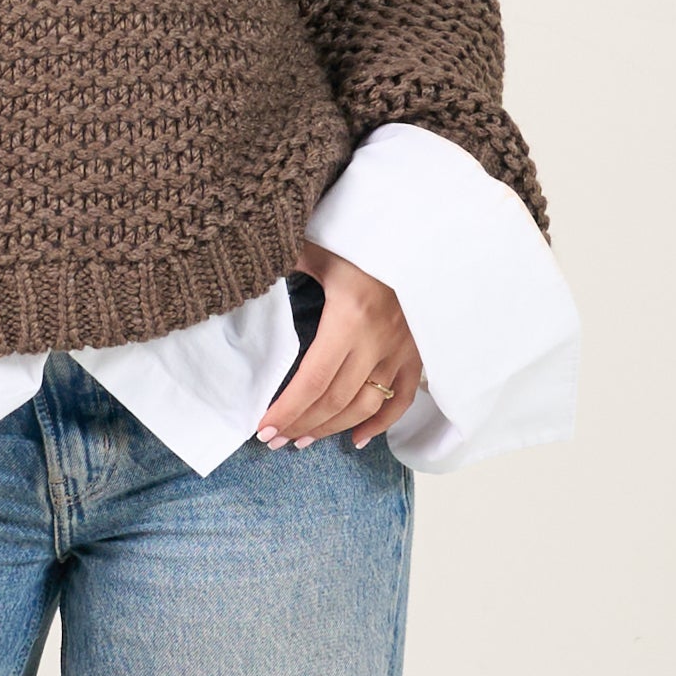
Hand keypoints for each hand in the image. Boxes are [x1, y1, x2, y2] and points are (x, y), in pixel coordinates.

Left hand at [256, 243, 421, 452]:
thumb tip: (252, 272)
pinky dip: (381, 424)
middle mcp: (376, 341)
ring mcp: (400, 351)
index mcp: (349, 318)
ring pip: (366, 406)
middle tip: (274, 440)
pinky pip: (402, 398)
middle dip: (301, 424)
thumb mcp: (320, 250)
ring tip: (302, 440)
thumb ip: (287, 265)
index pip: (313, 380)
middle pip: (335, 400)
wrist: (424, 235)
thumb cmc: (365, 241)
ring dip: (332, 429)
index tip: (264, 427)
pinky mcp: (417, 353)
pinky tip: (358, 439)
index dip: (288, 410)